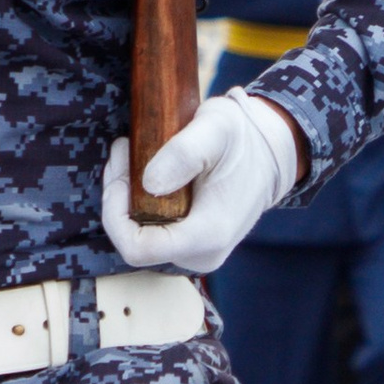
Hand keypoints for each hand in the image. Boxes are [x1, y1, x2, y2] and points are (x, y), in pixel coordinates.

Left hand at [102, 92, 302, 275]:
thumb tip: (148, 184)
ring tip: (132, 153)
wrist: (268, 155)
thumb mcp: (216, 128)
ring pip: (138, 235)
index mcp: (208, 236)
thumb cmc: (243, 139)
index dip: (115, 212)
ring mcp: (195, 254)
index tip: (122, 168)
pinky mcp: (190, 246)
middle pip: (133, 239)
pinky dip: (139, 201)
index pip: (137, 248)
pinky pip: (150, 231)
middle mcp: (200, 255)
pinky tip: (144, 170)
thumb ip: (184, 153)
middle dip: (119, 195)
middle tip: (126, 149)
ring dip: (126, 196)